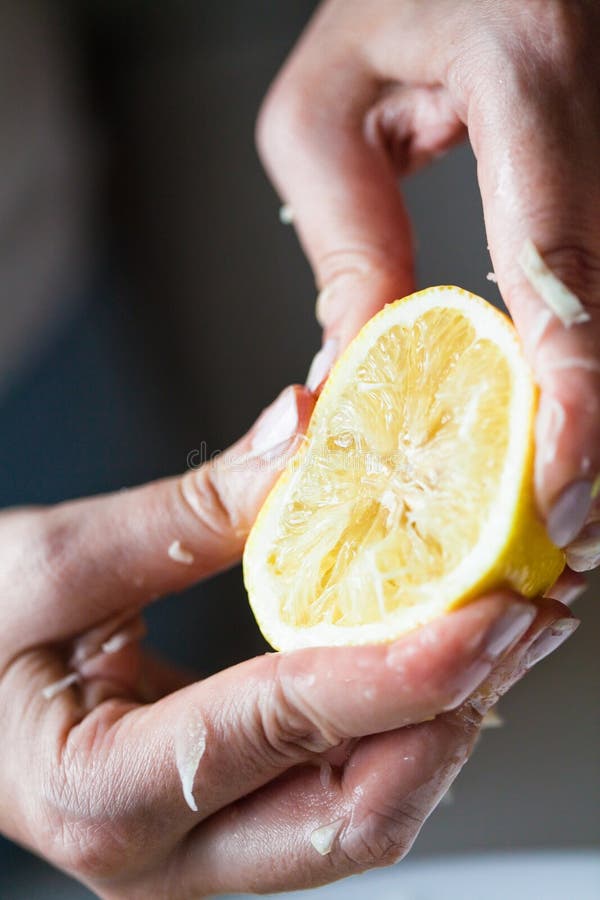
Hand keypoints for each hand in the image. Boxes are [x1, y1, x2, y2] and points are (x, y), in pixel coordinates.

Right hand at [0, 384, 576, 897]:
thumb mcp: (48, 562)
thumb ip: (186, 511)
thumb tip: (309, 436)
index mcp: (100, 792)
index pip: (286, 729)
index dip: (399, 671)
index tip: (486, 609)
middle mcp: (165, 853)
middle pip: (353, 812)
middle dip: (452, 713)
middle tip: (520, 617)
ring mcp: (200, 851)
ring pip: (360, 813)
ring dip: (442, 723)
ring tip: (503, 631)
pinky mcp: (225, 824)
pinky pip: (336, 791)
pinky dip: (399, 728)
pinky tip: (436, 660)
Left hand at [257, 0, 599, 564]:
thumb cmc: (387, 4)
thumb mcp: (323, 112)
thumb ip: (346, 243)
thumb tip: (354, 374)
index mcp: (525, 72)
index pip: (558, 257)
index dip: (570, 386)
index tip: (555, 482)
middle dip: (591, 430)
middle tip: (559, 528)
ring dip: (593, 410)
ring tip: (556, 493)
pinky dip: (585, 361)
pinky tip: (555, 409)